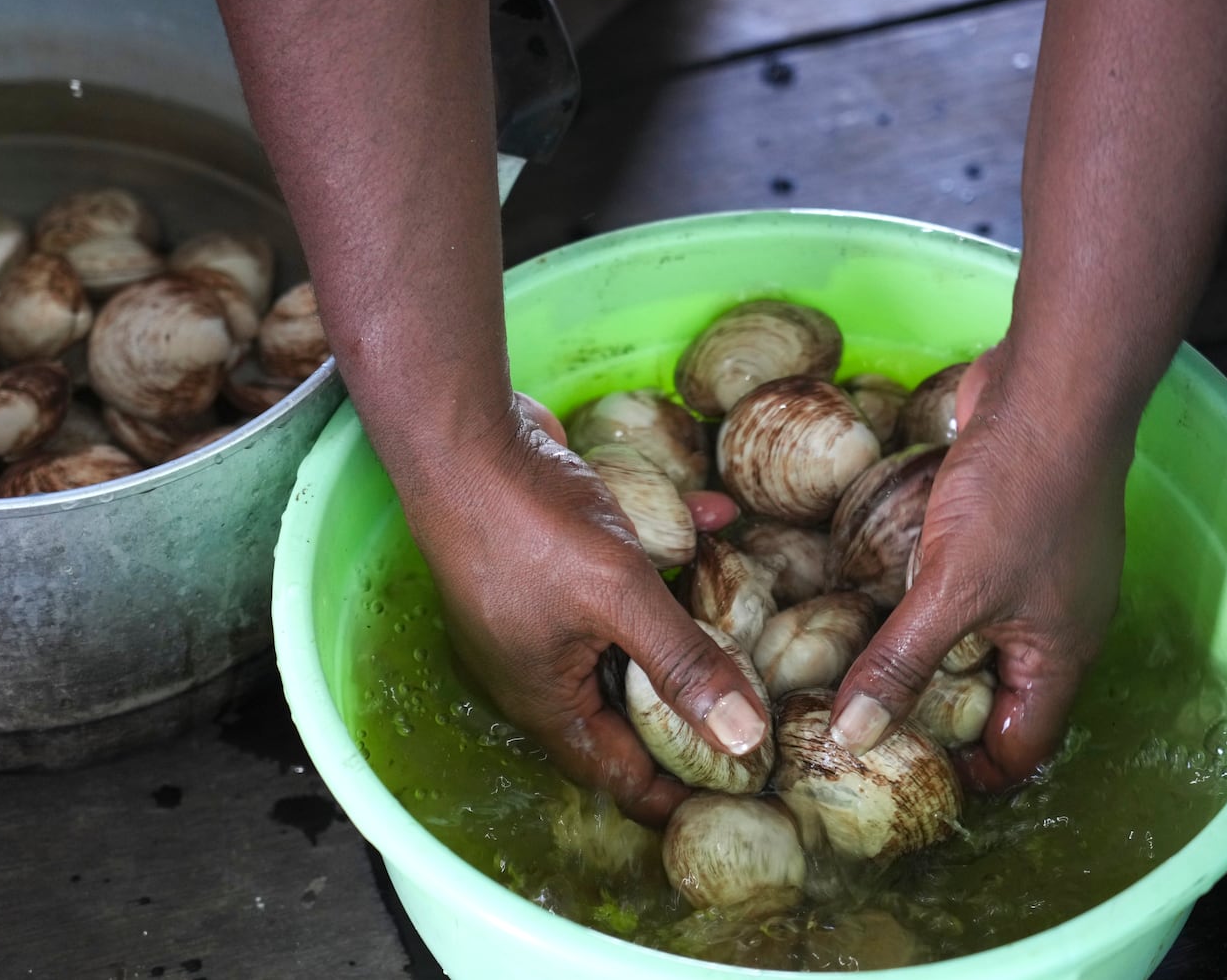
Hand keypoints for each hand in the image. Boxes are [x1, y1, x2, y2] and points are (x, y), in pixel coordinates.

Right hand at [400, 393, 760, 825]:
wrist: (464, 437)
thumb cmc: (527, 526)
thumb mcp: (618, 597)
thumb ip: (683, 664)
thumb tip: (744, 739)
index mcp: (547, 698)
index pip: (619, 774)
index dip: (678, 789)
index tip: (742, 786)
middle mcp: (543, 665)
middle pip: (629, 708)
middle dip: (692, 704)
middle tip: (762, 703)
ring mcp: (546, 610)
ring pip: (629, 636)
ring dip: (685, 621)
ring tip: (749, 618)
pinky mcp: (555, 557)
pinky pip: (622, 572)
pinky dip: (668, 552)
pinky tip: (714, 516)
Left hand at [829, 350, 1129, 789]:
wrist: (1049, 388)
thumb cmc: (1020, 493)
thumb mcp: (952, 590)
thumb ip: (902, 663)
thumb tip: (853, 736)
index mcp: (1058, 657)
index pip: (1021, 747)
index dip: (969, 772)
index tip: (900, 776)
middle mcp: (1049, 624)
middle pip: (991, 697)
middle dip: (932, 716)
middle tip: (857, 728)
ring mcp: (1026, 576)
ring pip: (968, 637)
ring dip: (918, 654)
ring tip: (847, 673)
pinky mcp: (998, 532)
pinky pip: (955, 585)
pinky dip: (917, 598)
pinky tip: (865, 598)